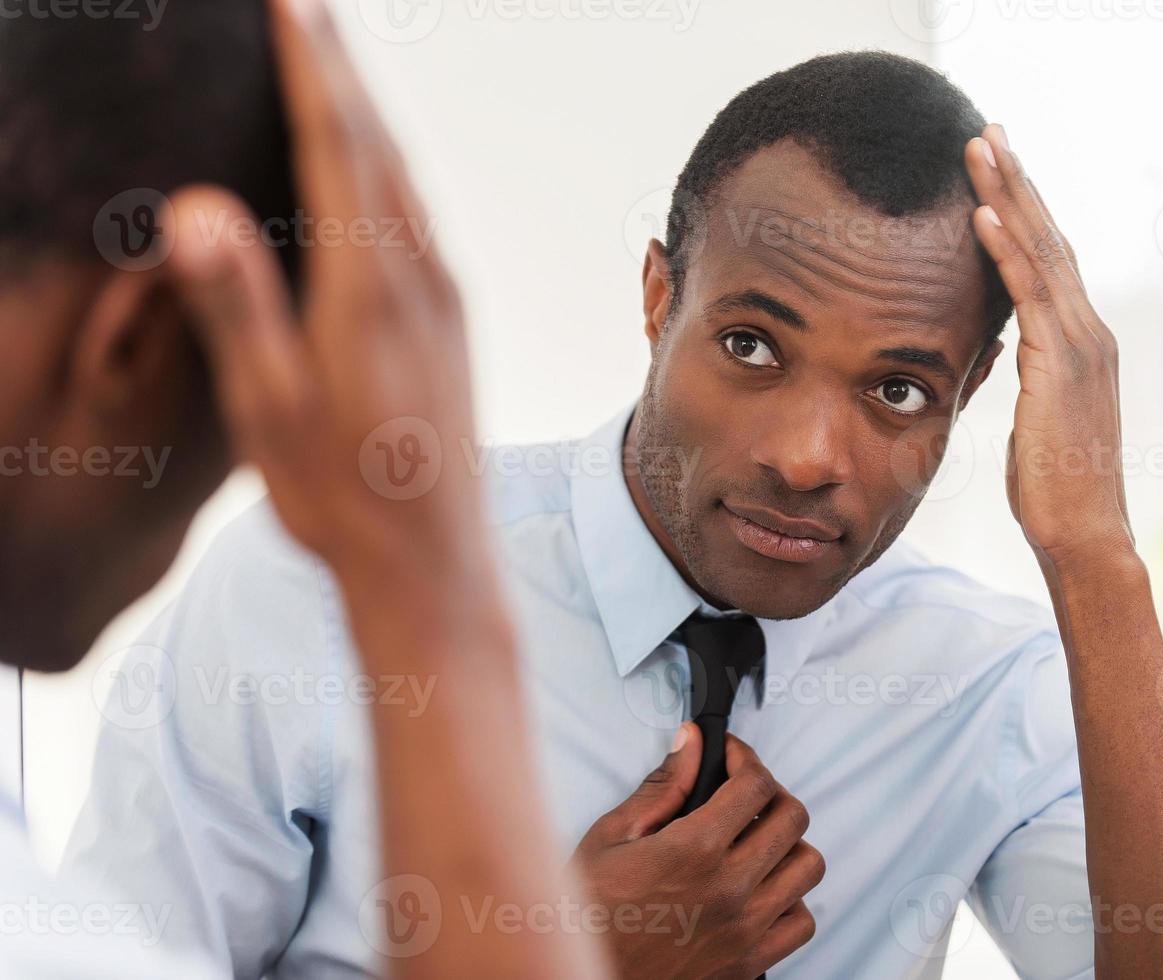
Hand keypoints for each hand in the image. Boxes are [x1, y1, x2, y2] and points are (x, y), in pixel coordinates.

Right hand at [163, 0, 480, 585]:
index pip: (336, 149)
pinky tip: (377, 172)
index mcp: (369, 290)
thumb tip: (198, 208)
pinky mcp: (456, 325)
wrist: (436, 562)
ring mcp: (447, 302)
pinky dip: (390, 170)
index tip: (291, 4)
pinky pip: (421, 220)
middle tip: (308, 6)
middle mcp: (421, 282)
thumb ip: (239, 306)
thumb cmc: (343, 497)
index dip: (312, 69)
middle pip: (379, 148)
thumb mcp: (273, 411)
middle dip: (340, 69)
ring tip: (337, 65)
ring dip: (370, 114)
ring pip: (406, 180)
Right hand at [572, 725, 823, 979]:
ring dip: (787, 844)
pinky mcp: (748, 962)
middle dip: (771, 792)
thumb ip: (662, 787)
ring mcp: (744, 929)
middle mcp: (728, 889)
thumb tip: (692, 745)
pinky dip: (791, 898)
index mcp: (693, 851)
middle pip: (792, 818)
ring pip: (807, 866)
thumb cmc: (586, 915)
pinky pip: (801, 921)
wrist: (582, 976)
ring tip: (755, 840)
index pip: (755, 784)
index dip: (745, 757)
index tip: (731, 757)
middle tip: (743, 792)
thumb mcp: (611, 837)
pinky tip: (760, 888)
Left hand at [964, 123, 1133, 569]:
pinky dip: (1006, 251)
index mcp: (1083, 343)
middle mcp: (1090, 333)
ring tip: (981, 149)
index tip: (998, 168)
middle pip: (1048, 239)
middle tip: (989, 132)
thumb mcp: (1037, 418)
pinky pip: (1029, 297)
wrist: (1086, 535)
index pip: (1048, 261)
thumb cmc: (1056, 488)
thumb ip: (1029, 375)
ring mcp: (1081, 346)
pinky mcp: (1061, 367)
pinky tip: (981, 215)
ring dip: (1008, 197)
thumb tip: (1005, 351)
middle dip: (1017, 183)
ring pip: (1040, 253)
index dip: (1022, 211)